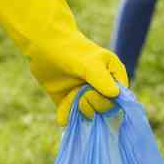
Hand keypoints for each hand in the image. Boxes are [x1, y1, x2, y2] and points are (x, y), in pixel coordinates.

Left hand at [0, 0, 130, 124]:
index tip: (92, 92)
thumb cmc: (72, 50)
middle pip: (103, 109)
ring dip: (78, 111)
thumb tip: (116, 95)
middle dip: (91, 104)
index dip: (107, 101)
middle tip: (80, 93)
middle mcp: (101, 88)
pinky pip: (71, 118)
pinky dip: (66, 117)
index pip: (119, 100)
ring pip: (87, 116)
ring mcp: (85, 96)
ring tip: (70, 96)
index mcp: (113, 76)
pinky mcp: (69, 102)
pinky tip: (62, 112)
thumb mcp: (89, 64)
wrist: (44, 45)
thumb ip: (102, 79)